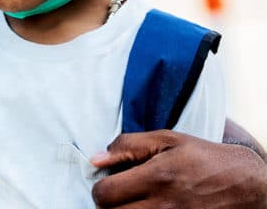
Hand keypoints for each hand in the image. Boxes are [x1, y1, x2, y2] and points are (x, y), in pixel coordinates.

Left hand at [90, 129, 266, 207]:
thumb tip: (96, 159)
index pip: (105, 195)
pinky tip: (147, 208)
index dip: (100, 189)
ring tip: (133, 202)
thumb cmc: (204, 158)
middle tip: (120, 195)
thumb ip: (128, 146)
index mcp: (157, 177)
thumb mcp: (168, 139)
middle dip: (109, 205)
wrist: (246, 183)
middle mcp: (163, 205)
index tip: (109, 183)